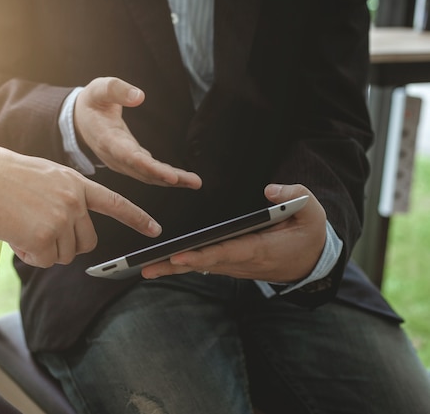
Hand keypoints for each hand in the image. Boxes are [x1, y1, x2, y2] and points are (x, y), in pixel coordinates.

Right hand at [0, 144, 161, 267]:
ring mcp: (62, 218)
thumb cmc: (6, 178)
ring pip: (64, 255)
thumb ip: (65, 199)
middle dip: (67, 246)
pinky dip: (30, 255)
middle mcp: (74, 201)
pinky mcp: (45, 236)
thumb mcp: (46, 178)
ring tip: (23, 228)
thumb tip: (68, 232)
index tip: (155, 229)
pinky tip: (16, 236)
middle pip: (87, 242)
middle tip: (42, 235)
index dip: (136, 217)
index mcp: (76, 184)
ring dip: (44, 250)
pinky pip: (44, 261)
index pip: (114, 202)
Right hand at [74, 77, 201, 188]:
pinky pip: (148, 172)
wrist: (80, 120)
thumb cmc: (92, 102)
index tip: (170, 176)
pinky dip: (165, 176)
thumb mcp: (99, 89)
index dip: (150, 167)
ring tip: (194, 182)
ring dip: (172, 180)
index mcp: (107, 139)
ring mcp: (121, 162)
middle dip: (169, 178)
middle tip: (194, 182)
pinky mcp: (129, 161)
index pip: (130, 156)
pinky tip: (182, 179)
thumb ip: (117, 90)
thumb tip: (139, 96)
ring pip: (148, 175)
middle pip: (143, 171)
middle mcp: (115, 156)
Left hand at [141, 184, 326, 282]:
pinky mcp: (231, 265)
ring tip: (144, 267)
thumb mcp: (313, 211)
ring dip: (174, 268)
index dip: (202, 255)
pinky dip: (184, 265)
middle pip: (204, 264)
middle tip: (145, 267)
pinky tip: (163, 263)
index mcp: (260, 248)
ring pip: (200, 267)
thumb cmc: (309, 234)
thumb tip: (269, 191)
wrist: (311, 262)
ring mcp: (235, 266)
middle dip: (175, 265)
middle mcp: (242, 261)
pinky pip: (204, 265)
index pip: (226, 252)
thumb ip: (294, 197)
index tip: (179, 255)